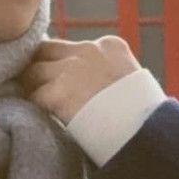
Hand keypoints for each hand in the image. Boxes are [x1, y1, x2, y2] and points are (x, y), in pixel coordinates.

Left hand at [19, 35, 140, 123]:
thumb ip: (106, 73)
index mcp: (109, 46)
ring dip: (33, 88)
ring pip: (34, 72)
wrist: (146, 133)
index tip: (55, 77)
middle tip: (33, 88)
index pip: (71, 46)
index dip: (59, 62)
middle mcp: (89, 51)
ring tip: (35, 105)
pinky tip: (38, 116)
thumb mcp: (130, 81)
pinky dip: (34, 107)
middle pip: (46, 50)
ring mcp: (72, 70)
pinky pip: (34, 96)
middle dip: (39, 68)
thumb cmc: (143, 116)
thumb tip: (89, 85)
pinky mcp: (59, 93)